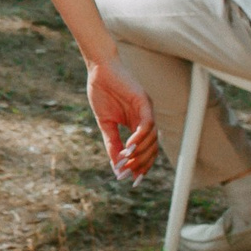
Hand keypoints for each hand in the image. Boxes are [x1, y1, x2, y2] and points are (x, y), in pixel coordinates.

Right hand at [85, 55, 158, 181]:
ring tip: (126, 162)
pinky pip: (146, 124)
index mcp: (137, 125)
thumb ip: (112, 142)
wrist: (99, 70)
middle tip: (127, 173)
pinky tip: (129, 147)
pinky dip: (139, 138)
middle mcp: (146, 119)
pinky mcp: (143, 101)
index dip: (141, 166)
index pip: (146, 151)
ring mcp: (146, 110)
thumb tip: (115, 164)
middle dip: (140, 164)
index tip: (131, 180)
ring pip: (151, 139)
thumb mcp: (105, 123)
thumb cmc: (101, 92)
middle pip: (151, 148)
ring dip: (139, 153)